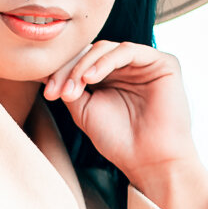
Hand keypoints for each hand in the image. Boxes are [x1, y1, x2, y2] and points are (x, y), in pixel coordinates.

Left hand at [41, 40, 200, 185]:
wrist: (149, 159)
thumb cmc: (118, 139)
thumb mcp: (83, 109)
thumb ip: (70, 86)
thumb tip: (45, 69)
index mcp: (110, 76)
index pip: (80, 62)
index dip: (61, 73)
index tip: (47, 93)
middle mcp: (127, 66)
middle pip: (89, 53)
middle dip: (69, 70)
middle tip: (56, 91)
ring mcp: (144, 63)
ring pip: (105, 49)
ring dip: (82, 66)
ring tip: (72, 90)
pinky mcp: (162, 62)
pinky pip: (127, 50)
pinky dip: (104, 62)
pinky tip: (90, 78)